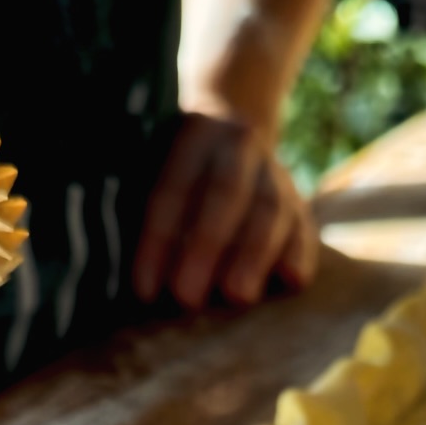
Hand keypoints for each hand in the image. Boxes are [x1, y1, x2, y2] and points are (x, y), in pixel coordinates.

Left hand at [133, 111, 318, 311]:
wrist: (231, 126)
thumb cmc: (175, 167)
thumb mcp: (153, 160)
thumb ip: (137, 202)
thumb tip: (122, 273)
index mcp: (193, 134)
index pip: (171, 189)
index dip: (157, 241)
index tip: (144, 291)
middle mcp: (239, 146)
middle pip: (224, 194)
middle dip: (205, 247)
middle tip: (187, 298)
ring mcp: (275, 173)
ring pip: (269, 211)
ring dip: (253, 256)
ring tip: (238, 297)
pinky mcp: (299, 203)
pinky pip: (304, 227)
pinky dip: (299, 254)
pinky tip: (291, 281)